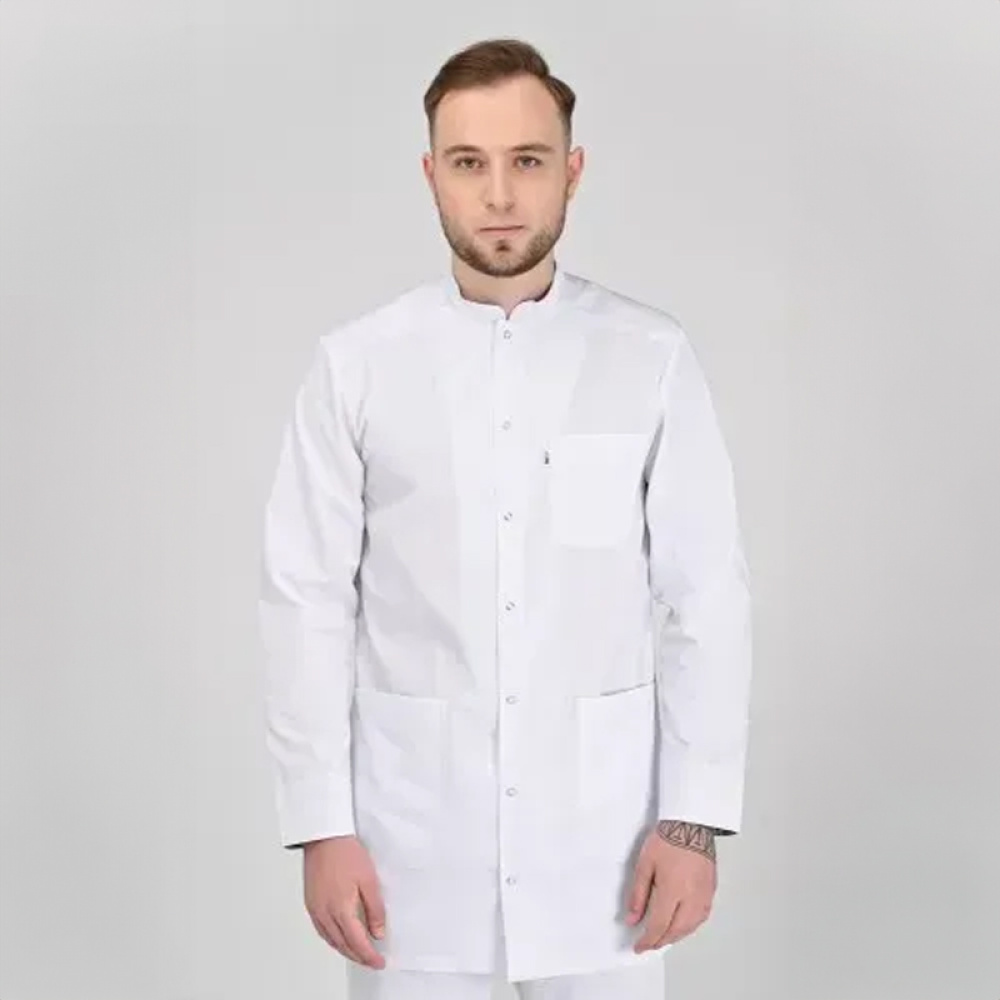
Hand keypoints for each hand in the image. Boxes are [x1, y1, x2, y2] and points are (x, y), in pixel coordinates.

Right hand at [302, 835, 386, 968]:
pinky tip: (339, 937)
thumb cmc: (345, 852)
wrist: (324, 837)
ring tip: (359, 953)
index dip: (369, 956)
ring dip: (345, 950)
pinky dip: (333, 939)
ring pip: (331, 940)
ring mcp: (315, 909)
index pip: (357, 942)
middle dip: (358, 956)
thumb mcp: (369, 880)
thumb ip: (375, 909)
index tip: (379, 962)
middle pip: (343, 945)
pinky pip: (321, 930)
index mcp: (340, 909)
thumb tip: (378, 931)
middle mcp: (325, 913)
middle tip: (371, 961)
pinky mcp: (310, 903)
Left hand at [625, 820, 717, 951]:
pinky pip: (701, 917)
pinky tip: (682, 925)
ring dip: (676, 936)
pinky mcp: (711, 890)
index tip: (639, 946)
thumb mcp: (645, 864)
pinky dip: (689, 927)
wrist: (691, 823)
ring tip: (663, 937)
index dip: (648, 940)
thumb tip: (632, 918)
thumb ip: (638, 894)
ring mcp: (704, 895)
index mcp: (673, 891)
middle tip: (649, 944)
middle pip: (676, 931)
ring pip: (691, 927)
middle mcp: (691, 898)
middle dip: (661, 941)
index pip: (659, 926)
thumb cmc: (668, 839)